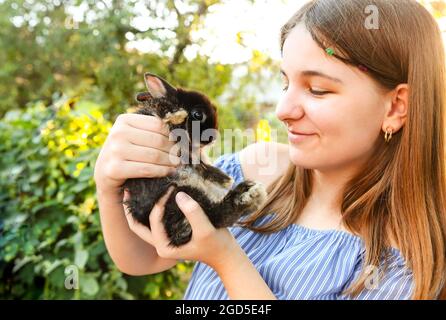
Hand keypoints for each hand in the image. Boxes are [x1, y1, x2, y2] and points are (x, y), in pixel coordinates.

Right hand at [94, 114, 180, 193]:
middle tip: (182, 157)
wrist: (105, 175)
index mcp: (124, 120)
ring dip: (170, 162)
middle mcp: (117, 133)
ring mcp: (115, 151)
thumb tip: (181, 133)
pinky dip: (162, 171)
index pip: (158, 124)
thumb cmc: (126, 154)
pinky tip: (169, 172)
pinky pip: (147, 169)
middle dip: (174, 150)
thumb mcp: (134, 136)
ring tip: (178, 165)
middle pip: (158, 140)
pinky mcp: (115, 169)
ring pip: (154, 155)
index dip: (173, 135)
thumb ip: (151, 131)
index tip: (181, 143)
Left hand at [123, 186, 238, 269]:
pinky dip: (153, 207)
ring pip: (144, 221)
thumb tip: (178, 194)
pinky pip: (156, 218)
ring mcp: (165, 237)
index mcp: (164, 247)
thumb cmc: (217, 244)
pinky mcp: (171, 231)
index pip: (153, 221)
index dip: (159, 203)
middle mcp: (161, 243)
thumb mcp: (206, 230)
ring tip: (138, 187)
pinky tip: (155, 191)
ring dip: (141, 206)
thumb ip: (193, 213)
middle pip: (137, 224)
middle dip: (132, 207)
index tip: (171, 188)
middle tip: (130, 187)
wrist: (226, 254)